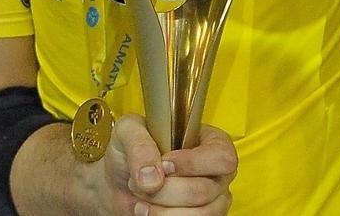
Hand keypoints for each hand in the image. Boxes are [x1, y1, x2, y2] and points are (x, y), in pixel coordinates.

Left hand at [99, 115, 235, 214]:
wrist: (117, 182)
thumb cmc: (130, 150)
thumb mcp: (128, 131)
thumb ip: (140, 145)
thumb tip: (153, 177)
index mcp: (211, 142)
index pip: (222, 157)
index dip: (192, 164)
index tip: (164, 164)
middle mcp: (217, 173)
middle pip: (205, 190)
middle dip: (165, 190)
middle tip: (141, 183)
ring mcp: (213, 201)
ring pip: (200, 214)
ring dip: (162, 210)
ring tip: (142, 201)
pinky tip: (148, 211)